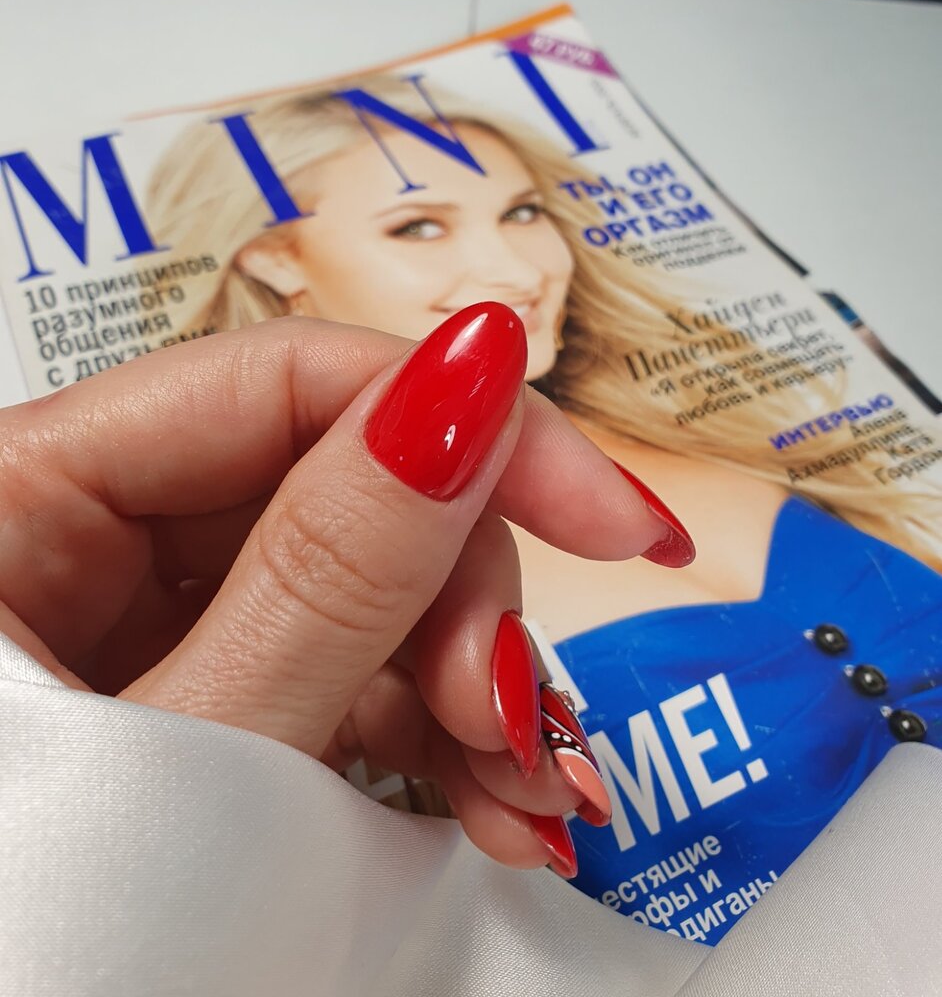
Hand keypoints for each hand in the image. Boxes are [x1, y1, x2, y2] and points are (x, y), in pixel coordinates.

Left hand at [0, 303, 678, 874]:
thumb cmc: (31, 956)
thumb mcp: (194, 768)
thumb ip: (330, 579)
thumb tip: (471, 391)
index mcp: (20, 500)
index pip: (284, 385)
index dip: (472, 427)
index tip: (611, 513)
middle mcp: (87, 543)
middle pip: (345, 488)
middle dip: (468, 603)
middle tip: (524, 715)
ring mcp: (157, 623)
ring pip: (372, 588)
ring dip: (475, 686)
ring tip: (529, 790)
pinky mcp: (217, 691)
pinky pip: (356, 670)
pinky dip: (439, 735)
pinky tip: (494, 799)